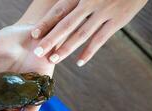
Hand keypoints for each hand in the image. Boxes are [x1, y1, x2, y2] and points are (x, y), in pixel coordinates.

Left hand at [31, 0, 147, 65]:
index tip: (33, 34)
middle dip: (50, 39)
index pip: (59, 10)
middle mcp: (90, 2)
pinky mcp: (118, 21)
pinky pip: (100, 39)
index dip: (46, 23)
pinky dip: (89, 52)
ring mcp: (104, 12)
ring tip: (54, 60)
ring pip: (81, 34)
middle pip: (66, 24)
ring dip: (66, 48)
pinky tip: (79, 62)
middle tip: (38, 52)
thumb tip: (63, 10)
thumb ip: (76, 0)